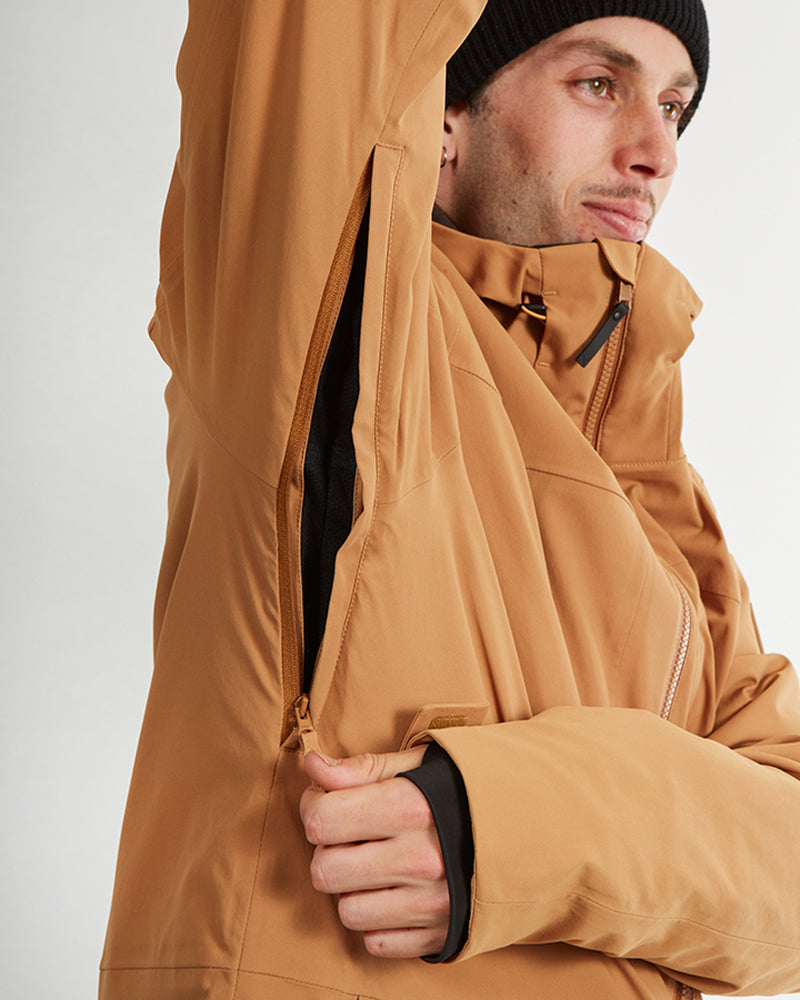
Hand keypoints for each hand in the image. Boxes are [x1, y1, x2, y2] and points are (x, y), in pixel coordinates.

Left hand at [300, 747, 448, 958]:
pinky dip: (378, 922)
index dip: (313, 807)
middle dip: (327, 851)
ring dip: (351, 890)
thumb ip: (362, 768)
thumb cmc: (465, 790)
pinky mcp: (441, 935)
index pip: (322, 820)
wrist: (533, 826)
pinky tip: (394, 893)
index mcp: (410, 807)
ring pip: (347, 912)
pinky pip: (377, 943)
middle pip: (325, 872)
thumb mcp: (418, 765)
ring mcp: (431, 902)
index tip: (325, 801)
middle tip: (349, 836)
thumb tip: (312, 766)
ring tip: (373, 866)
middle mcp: (420, 859)